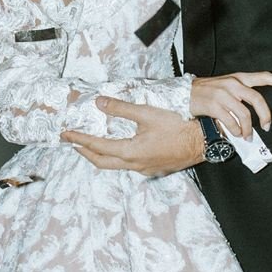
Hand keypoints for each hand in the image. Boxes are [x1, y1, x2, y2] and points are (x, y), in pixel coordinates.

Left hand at [63, 98, 204, 176]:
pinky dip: (118, 157)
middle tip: (73, 143)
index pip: (97, 146)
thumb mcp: (147, 113)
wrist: (205, 141)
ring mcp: (146, 169)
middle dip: (85, 152)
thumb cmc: (179, 126)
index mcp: (131, 152)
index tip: (67, 135)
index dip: (80, 140)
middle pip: (102, 162)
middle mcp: (136, 165)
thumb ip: (121, 108)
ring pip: (116, 165)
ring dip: (102, 156)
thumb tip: (99, 102)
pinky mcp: (155, 168)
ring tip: (92, 145)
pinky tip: (120, 149)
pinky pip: (130, 165)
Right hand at [189, 70, 271, 136]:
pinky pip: (231, 122)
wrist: (183, 93)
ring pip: (244, 114)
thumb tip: (255, 113)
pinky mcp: (214, 105)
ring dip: (248, 129)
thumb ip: (240, 94)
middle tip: (266, 126)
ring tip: (247, 136)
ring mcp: (223, 94)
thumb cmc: (206, 91)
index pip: (263, 76)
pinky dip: (235, 131)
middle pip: (257, 99)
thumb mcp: (225, 86)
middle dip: (265, 116)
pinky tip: (235, 133)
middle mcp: (232, 84)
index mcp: (238, 78)